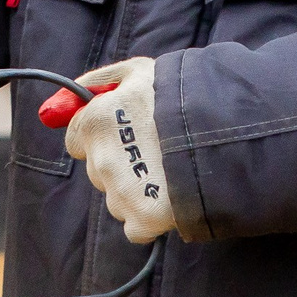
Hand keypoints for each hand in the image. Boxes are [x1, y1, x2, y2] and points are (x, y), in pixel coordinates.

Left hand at [59, 57, 173, 243]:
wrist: (227, 132)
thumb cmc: (183, 94)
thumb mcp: (140, 71)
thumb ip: (101, 79)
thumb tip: (69, 93)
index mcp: (95, 122)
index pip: (75, 139)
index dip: (98, 136)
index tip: (121, 134)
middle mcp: (101, 160)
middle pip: (97, 170)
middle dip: (118, 162)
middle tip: (154, 149)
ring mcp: (120, 193)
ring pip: (116, 198)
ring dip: (134, 190)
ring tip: (168, 171)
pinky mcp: (142, 219)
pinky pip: (135, 226)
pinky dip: (149, 218)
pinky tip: (171, 198)